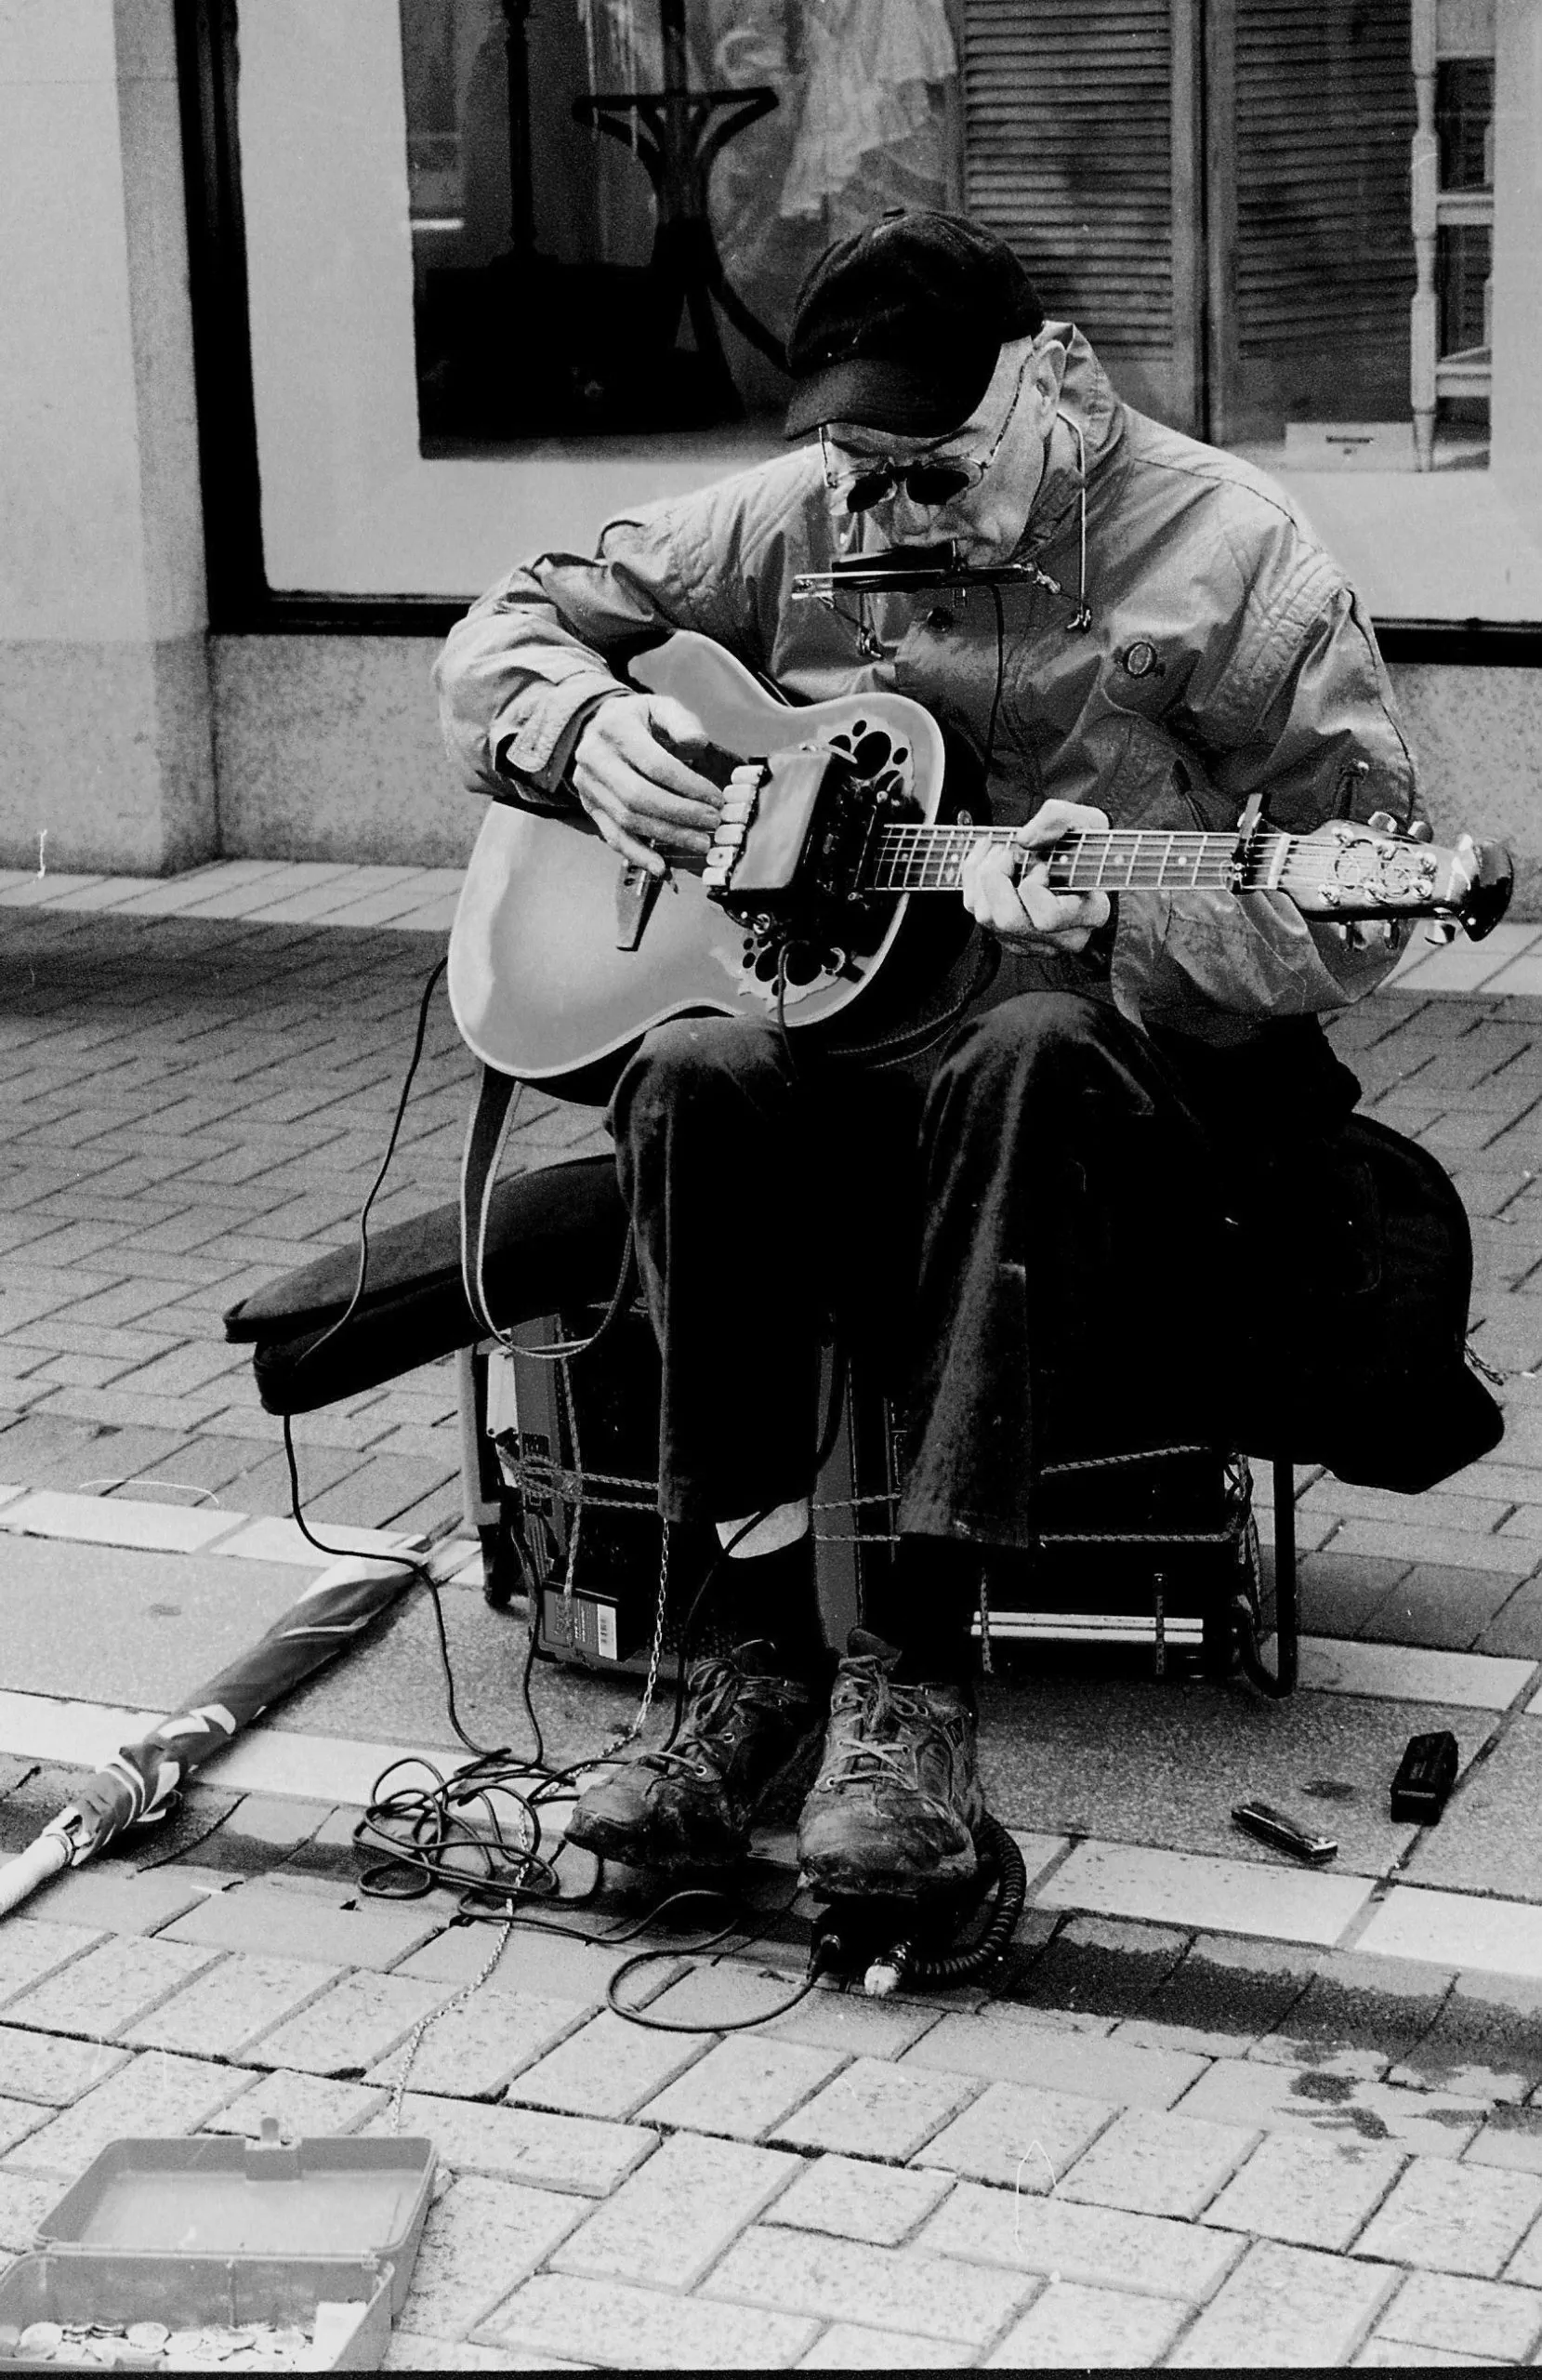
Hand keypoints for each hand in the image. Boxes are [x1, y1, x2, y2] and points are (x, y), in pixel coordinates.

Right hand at [569, 694, 724, 876]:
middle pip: (639, 796)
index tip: (715, 799)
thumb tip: (698, 743)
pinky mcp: (590, 807)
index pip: (655, 765)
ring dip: (667, 835)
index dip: (689, 786)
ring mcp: (588, 786)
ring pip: (628, 820)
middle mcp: (595, 758)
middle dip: (681, 814)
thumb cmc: (638, 720)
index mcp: (615, 728)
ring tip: (699, 841)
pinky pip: (613, 837)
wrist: (599, 727)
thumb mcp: (660, 707)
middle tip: (712, 822)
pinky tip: (661, 866)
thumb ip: (682, 722)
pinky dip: (638, 855)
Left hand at [960, 799, 1112, 953]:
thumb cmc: (1085, 844)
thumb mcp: (1086, 820)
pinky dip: (973, 877)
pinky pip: (976, 911)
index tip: (1042, 865)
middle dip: (997, 877)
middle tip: (1009, 852)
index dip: (1034, 886)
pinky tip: (988, 856)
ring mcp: (1033, 942)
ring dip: (983, 875)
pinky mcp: (1009, 936)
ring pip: (987, 919)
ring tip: (1001, 850)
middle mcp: (1061, 937)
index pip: (1048, 917)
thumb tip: (1023, 840)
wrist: (1078, 861)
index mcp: (1090, 915)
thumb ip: (1059, 818)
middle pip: (1009, 921)